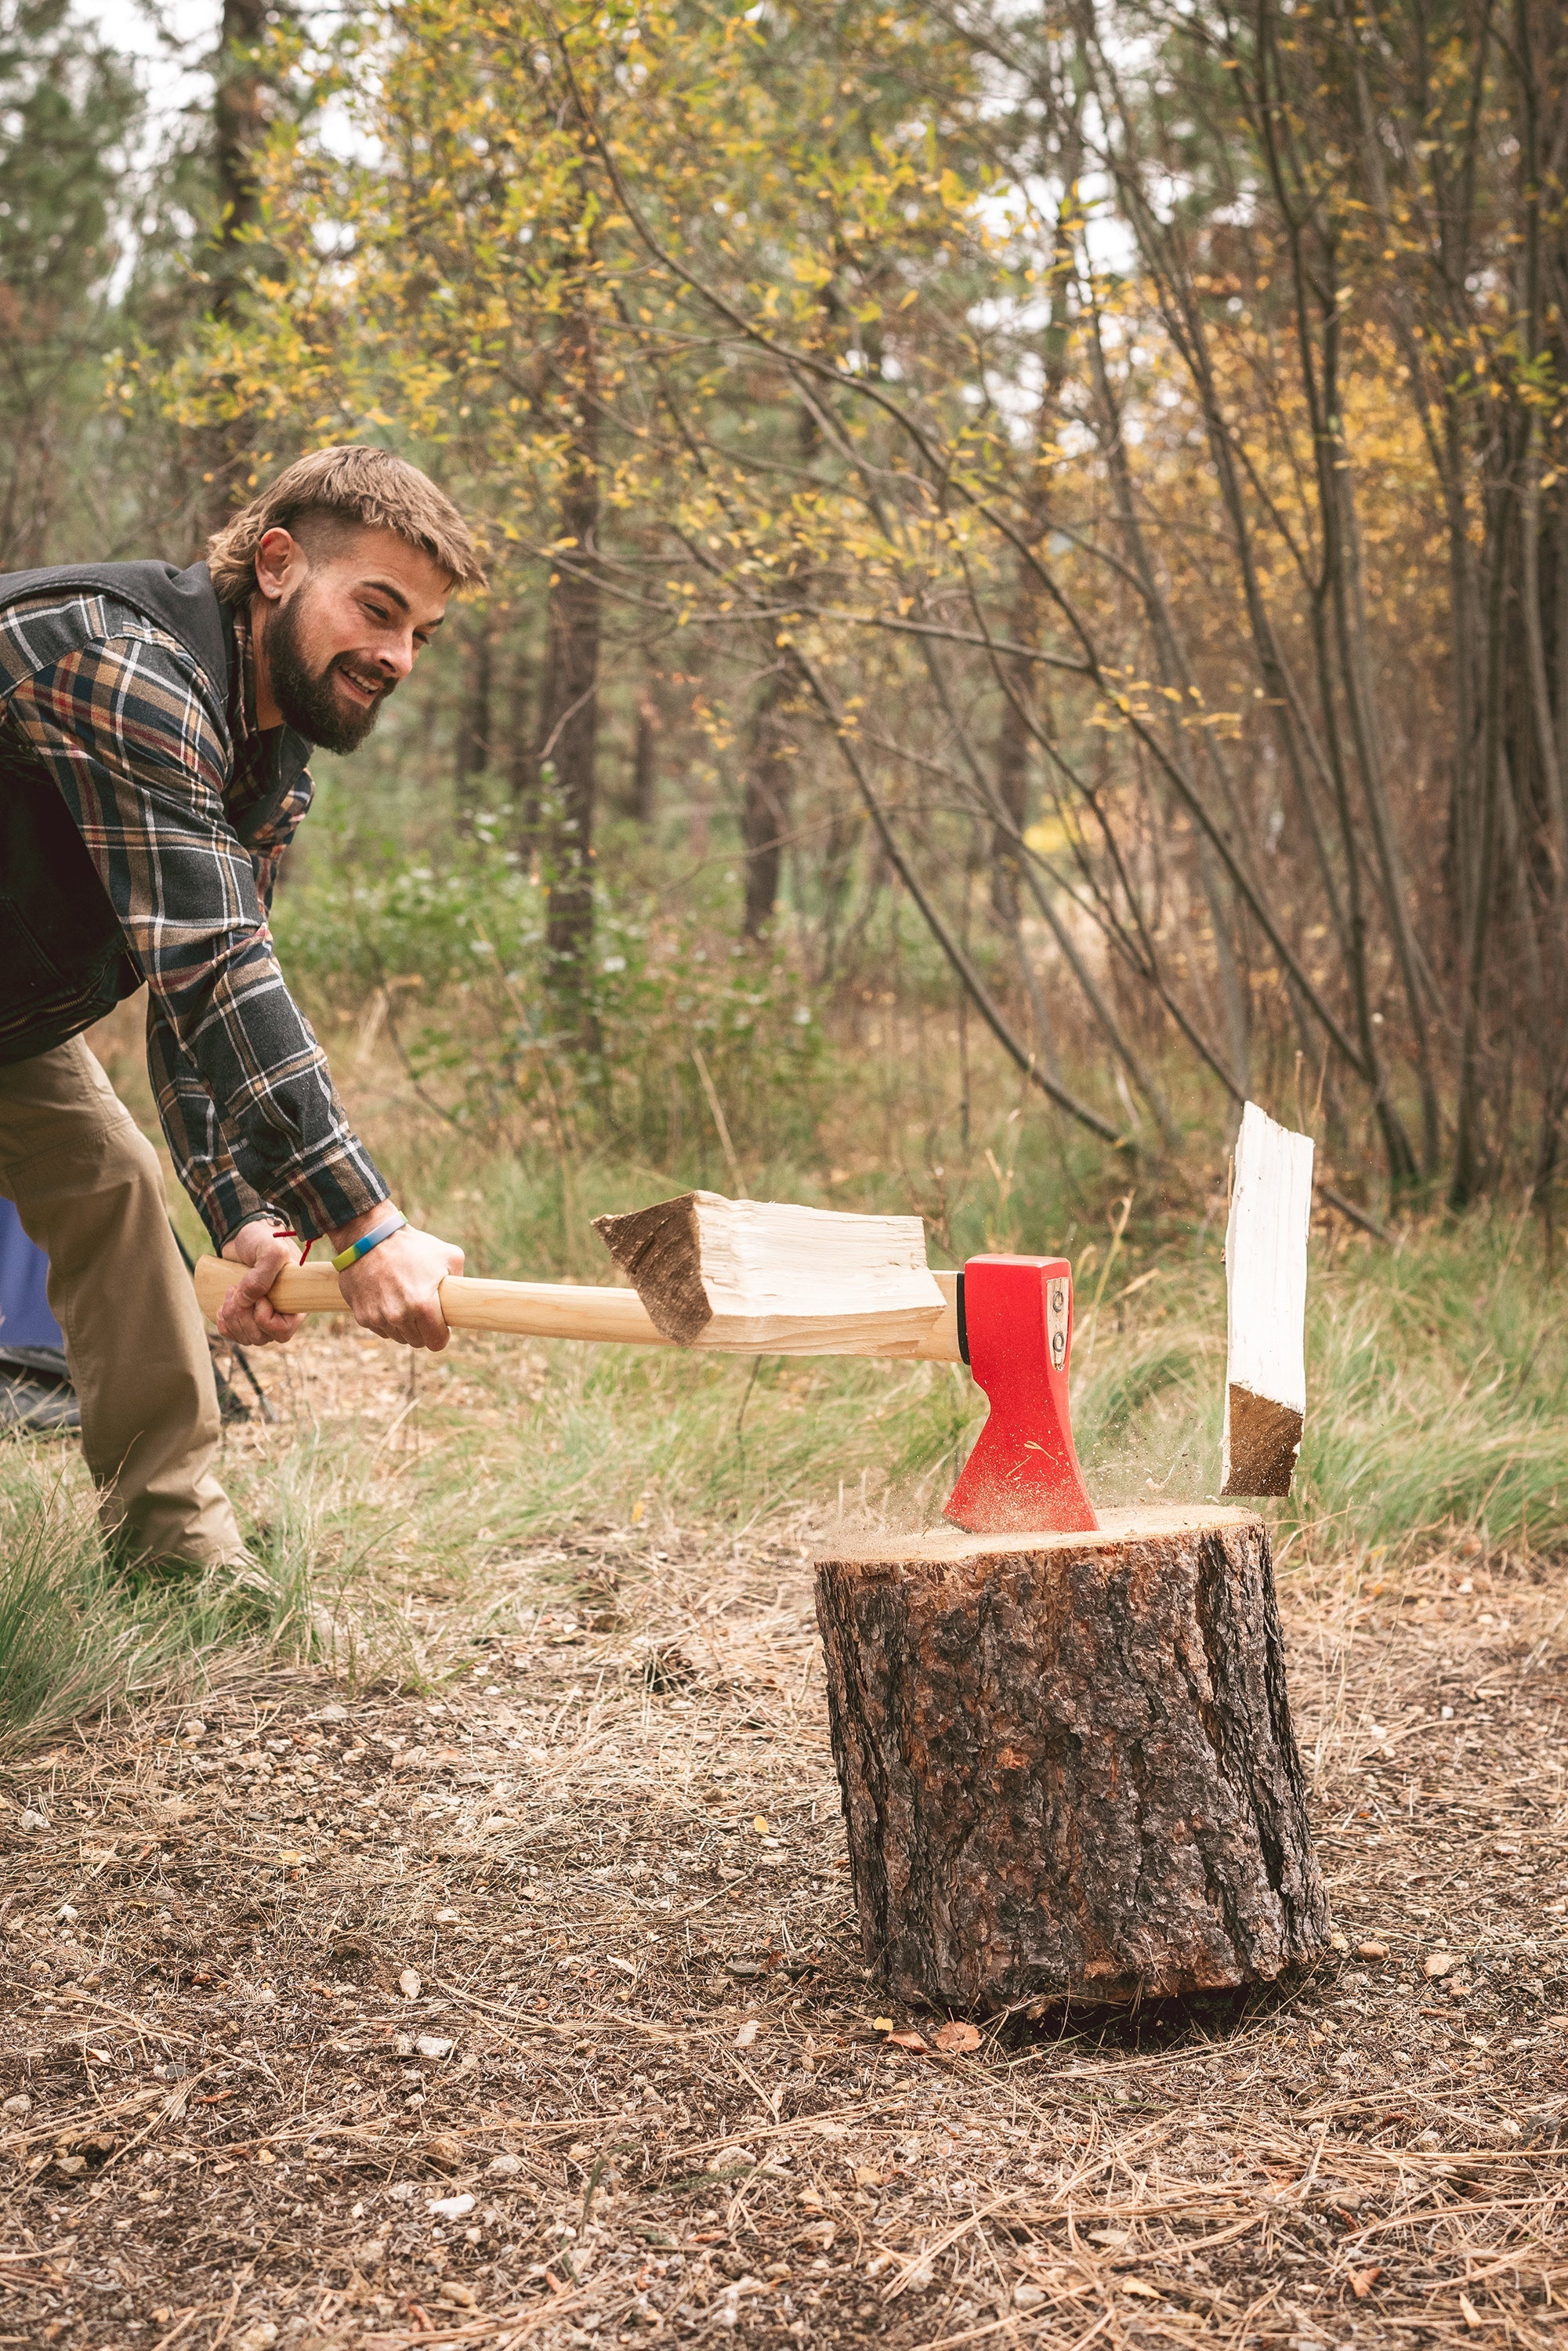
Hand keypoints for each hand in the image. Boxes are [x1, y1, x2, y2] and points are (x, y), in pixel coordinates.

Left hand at [217, 1220, 304, 1346]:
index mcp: (295, 1302)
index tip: (260, 1298)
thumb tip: (246, 1301)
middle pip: (261, 1337)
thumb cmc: (264, 1239)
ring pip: (247, 1337)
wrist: (243, 1234)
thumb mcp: (270, 1250)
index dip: (266, 1321)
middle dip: (243, 1317)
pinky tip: (223, 1307)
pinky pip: (235, 1334)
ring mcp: (262, 1315)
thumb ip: (262, 1274)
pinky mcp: (245, 1313)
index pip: (284, 1331)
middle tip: (236, 1289)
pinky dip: (225, 1324)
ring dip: (233, 1318)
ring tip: (230, 1292)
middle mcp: (281, 1312)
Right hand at [333, 1218, 463, 1350]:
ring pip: (398, 1337)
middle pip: (417, 1341)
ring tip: (403, 1300)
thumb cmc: (412, 1245)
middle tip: (422, 1309)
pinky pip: (380, 1329)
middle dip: (422, 1329)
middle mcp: (399, 1316)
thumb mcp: (449, 1256)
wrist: (369, 1236)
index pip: (436, 1343)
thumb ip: (461, 1281)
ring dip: (403, 1325)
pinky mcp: (362, 1316)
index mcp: (423, 1305)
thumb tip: (464, 1300)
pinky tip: (387, 1299)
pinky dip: (385, 1320)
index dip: (441, 1335)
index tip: (441, 1326)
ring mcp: (378, 1317)